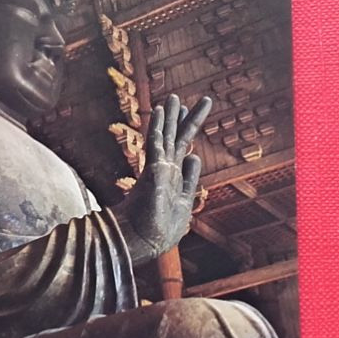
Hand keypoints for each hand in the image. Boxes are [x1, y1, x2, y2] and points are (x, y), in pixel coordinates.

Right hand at [112, 94, 210, 264]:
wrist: (144, 240)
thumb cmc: (162, 228)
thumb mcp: (185, 202)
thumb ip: (190, 179)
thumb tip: (194, 156)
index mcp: (173, 177)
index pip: (181, 150)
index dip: (186, 133)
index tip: (187, 118)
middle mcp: (165, 169)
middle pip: (176, 138)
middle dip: (181, 118)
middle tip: (182, 99)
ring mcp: (159, 168)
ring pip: (167, 136)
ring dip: (170, 117)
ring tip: (174, 97)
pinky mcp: (154, 170)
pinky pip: (157, 143)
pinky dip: (158, 126)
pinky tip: (160, 110)